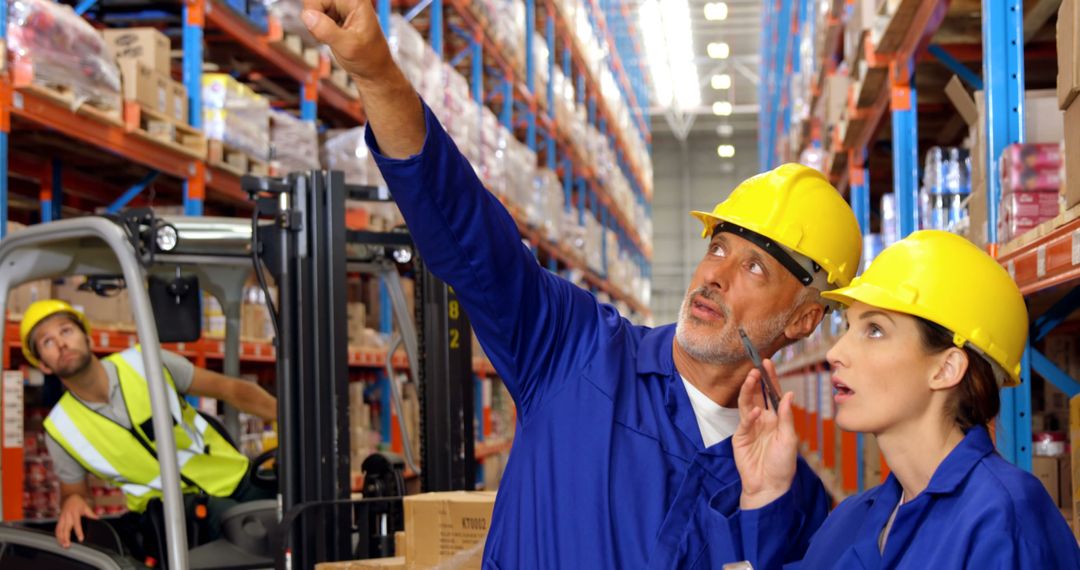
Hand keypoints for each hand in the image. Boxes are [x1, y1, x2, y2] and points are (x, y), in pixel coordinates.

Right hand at [55, 494, 98, 548]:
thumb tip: (97, 519)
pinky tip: (59, 541)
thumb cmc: (78, 502)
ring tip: (63, 545)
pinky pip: (57, 528)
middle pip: (66, 529)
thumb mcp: (86, 506)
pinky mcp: (59, 519)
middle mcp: (67, 516)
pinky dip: (57, 535)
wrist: (69, 496)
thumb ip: (91, 514)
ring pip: (59, 530)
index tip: (80, 539)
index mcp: (75, 513)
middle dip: (66, 538)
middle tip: (68, 546)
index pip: (77, 524)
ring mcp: (62, 517)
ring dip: (60, 538)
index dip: (78, 532)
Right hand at [302, 0, 393, 81]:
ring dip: (316, 27)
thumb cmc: (369, 58)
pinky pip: (315, 17)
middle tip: (328, 37)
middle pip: (313, 1)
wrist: (373, 70)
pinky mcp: (335, 16)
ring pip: (312, 9)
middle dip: (315, 20)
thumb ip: (327, 31)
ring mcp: (340, 7)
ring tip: (332, 39)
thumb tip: (307, 15)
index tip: (321, 31)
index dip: (314, 13)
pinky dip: (318, 30)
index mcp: (354, 1)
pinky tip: (330, 38)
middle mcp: (347, 1)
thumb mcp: (348, 46)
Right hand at [731, 359, 797, 509]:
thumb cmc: (782, 464)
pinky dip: (749, 416)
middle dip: (756, 380)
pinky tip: (756, 411)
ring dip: (749, 391)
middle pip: (757, 395)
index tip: (768, 363)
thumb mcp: (789, 439)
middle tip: (756, 367)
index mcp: (775, 419)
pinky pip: (744, 423)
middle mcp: (762, 420)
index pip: (772, 394)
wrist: (769, 486)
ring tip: (751, 378)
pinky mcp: (740, 438)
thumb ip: (786, 416)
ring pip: (747, 404)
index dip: (770, 379)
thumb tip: (788, 393)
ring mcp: (749, 428)